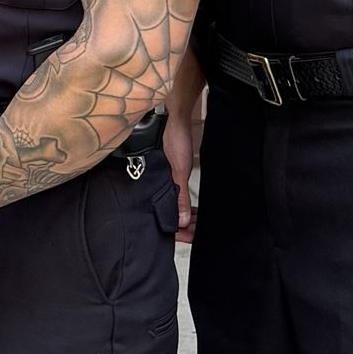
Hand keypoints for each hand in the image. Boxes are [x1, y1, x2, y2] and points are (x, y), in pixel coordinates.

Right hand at [163, 98, 201, 241]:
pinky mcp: (167, 174)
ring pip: (171, 205)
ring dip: (183, 214)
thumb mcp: (178, 172)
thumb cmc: (172, 139)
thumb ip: (179, 197)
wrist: (172, 117)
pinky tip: (189, 206)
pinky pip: (174, 195)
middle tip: (198, 230)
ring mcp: (161, 181)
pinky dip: (182, 202)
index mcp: (154, 188)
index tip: (191, 236)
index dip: (176, 231)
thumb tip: (181, 221)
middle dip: (181, 224)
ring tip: (196, 221)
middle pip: (167, 214)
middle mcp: (155, 186)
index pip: (163, 219)